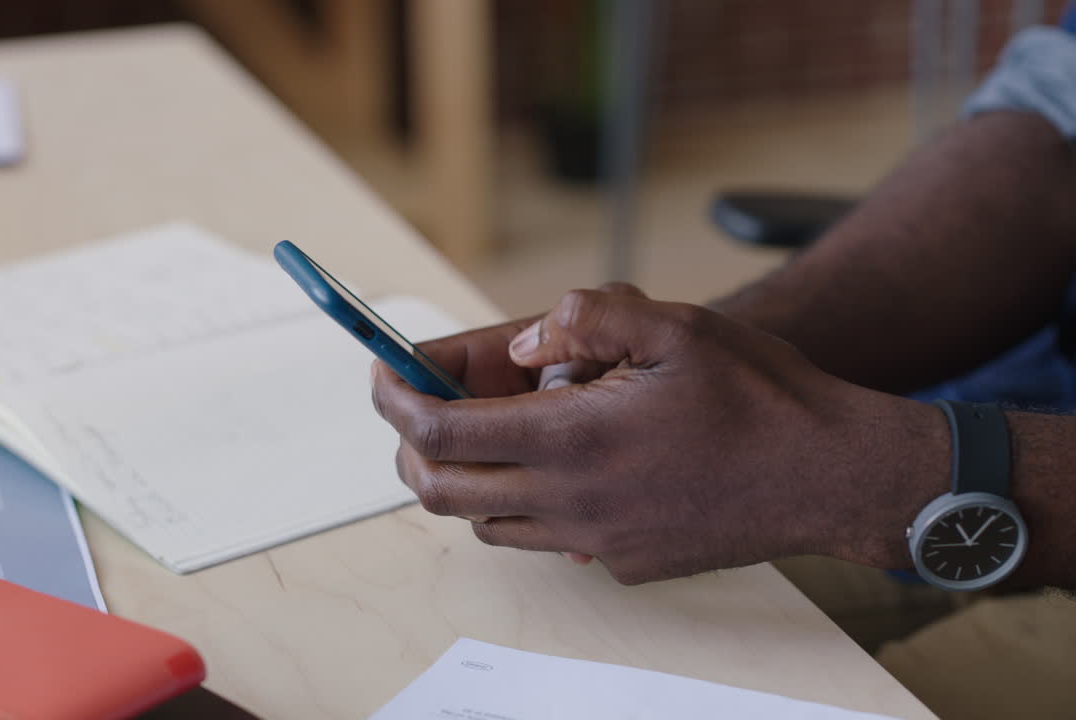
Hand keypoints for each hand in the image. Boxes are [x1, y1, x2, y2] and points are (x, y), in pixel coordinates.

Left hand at [372, 287, 947, 583]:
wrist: (831, 475)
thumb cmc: (761, 397)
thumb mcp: (678, 325)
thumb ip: (588, 319)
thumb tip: (524, 340)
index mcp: (576, 438)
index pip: (442, 434)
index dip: (395, 401)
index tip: (380, 373)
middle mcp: (573, 501)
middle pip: (444, 492)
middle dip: (409, 447)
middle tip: (413, 406)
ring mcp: (595, 541)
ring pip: (487, 523)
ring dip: (465, 478)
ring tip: (487, 429)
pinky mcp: (621, 562)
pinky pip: (543, 538)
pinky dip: (522, 502)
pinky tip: (559, 462)